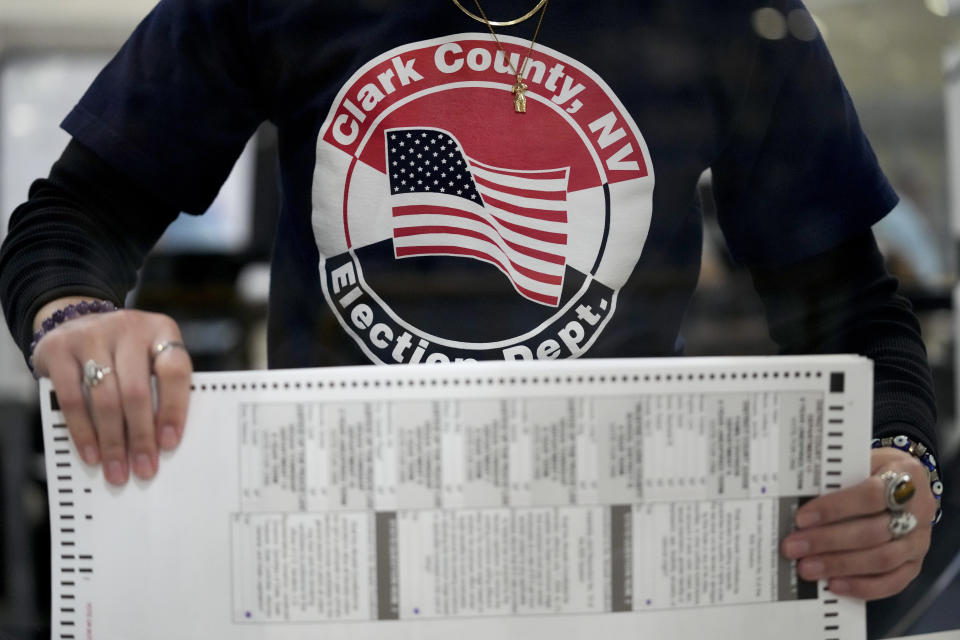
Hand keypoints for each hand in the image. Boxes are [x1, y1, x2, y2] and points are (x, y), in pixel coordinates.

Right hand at [31, 298, 191, 485]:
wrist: (77, 320)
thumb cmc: (125, 352)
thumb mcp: (149, 356)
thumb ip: (160, 387)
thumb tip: (163, 443)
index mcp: (161, 330)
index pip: (175, 370)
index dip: (173, 408)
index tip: (170, 442)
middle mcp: (128, 328)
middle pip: (137, 391)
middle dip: (141, 437)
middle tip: (144, 468)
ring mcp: (91, 335)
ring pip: (105, 399)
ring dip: (112, 442)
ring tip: (117, 470)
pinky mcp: (59, 349)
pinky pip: (71, 399)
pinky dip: (82, 432)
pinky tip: (91, 454)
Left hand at [780, 446, 936, 599]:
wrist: (905, 482)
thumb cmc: (873, 470)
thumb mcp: (859, 460)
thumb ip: (836, 477)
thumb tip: (795, 498)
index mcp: (905, 475)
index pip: (870, 495)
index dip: (835, 508)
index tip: (801, 518)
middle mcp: (919, 510)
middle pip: (873, 532)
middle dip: (828, 541)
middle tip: (794, 547)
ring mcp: (919, 540)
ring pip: (882, 559)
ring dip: (840, 566)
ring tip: (808, 568)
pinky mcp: (915, 563)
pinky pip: (893, 582)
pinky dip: (862, 586)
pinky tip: (834, 585)